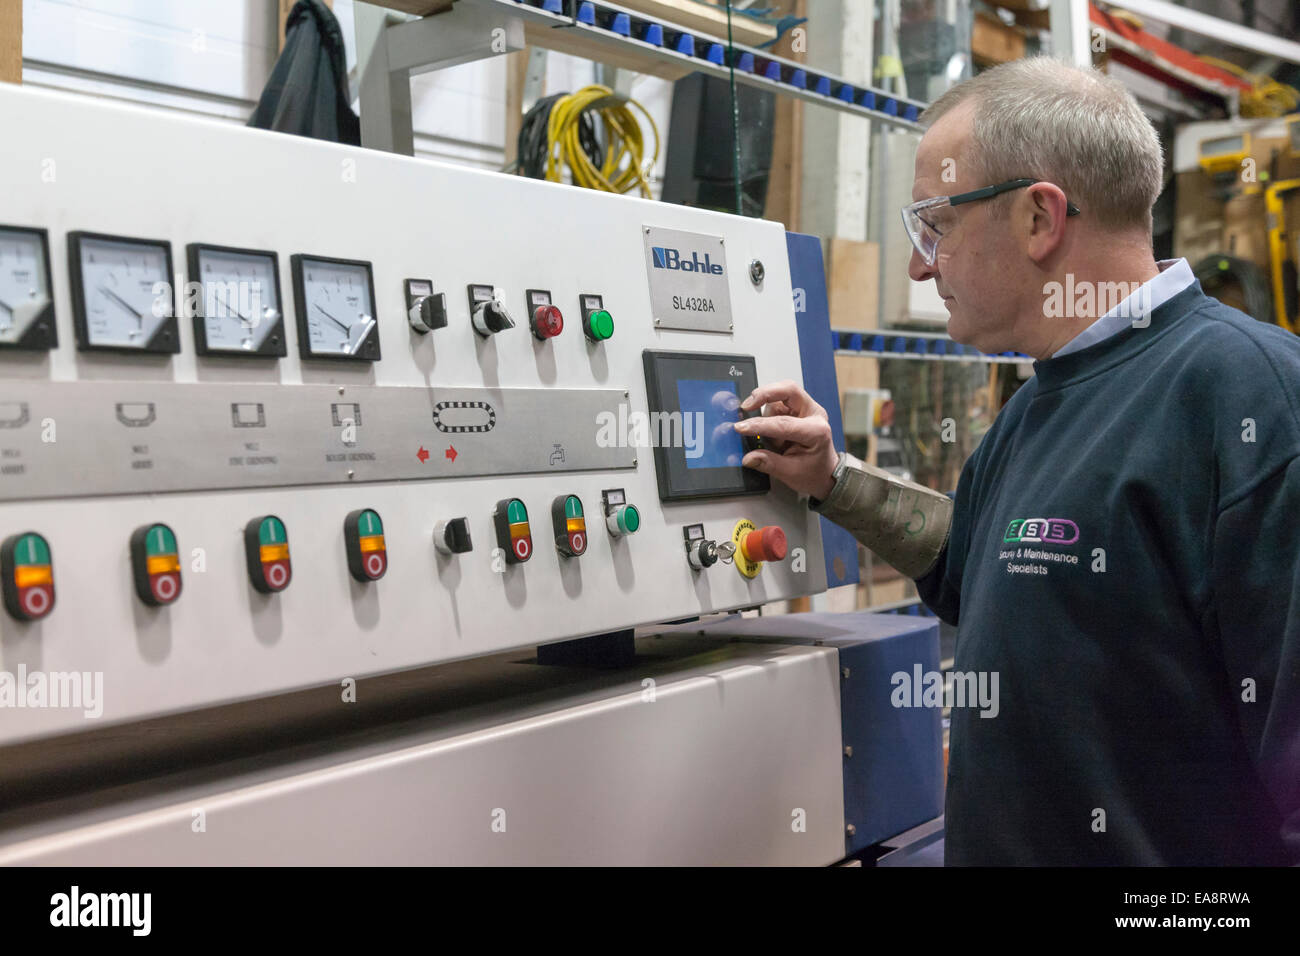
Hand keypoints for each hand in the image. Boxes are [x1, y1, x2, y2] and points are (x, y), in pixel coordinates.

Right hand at [733, 379, 838, 499]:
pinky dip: (767, 412)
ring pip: (780, 394)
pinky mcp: (797, 408)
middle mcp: (813, 414)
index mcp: (817, 431)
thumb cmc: (814, 472)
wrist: (825, 473)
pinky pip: (778, 401)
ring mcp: (806, 409)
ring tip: (770, 437)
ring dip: (766, 412)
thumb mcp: (791, 473)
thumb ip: (768, 463)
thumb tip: (749, 458)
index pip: (784, 423)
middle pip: (788, 390)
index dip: (759, 425)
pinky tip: (769, 428)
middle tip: (746, 406)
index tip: (741, 428)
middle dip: (764, 394)